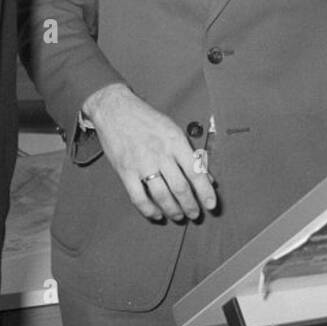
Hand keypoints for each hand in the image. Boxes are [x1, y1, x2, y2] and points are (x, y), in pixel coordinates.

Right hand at [83, 84, 216, 222]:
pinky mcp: (125, 171)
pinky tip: (156, 214)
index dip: (205, 192)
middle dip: (190, 206)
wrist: (115, 109)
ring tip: (178, 216)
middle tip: (194, 214)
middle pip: (180, 188)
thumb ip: (190, 154)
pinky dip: (149, 210)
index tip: (211, 205)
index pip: (196, 171)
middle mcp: (160, 153)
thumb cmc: (146, 119)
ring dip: (172, 210)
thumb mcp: (173, 130)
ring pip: (162, 196)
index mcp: (175, 141)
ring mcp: (141, 163)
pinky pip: (138, 198)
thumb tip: (208, 176)